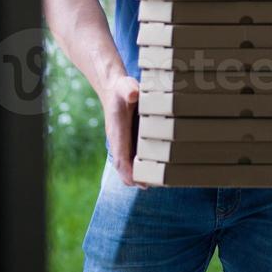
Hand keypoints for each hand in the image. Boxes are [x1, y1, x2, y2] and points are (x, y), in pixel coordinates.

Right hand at [102, 74, 148, 188]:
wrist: (113, 89)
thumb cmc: (122, 89)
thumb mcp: (126, 86)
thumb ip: (130, 90)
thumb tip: (134, 94)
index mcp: (117, 133)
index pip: (120, 159)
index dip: (130, 173)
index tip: (141, 183)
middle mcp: (118, 141)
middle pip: (123, 168)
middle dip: (136, 179)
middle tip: (155, 185)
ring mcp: (121, 143)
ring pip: (127, 166)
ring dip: (139, 175)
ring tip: (159, 181)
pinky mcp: (126, 141)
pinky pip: (130, 159)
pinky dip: (140, 167)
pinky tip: (156, 168)